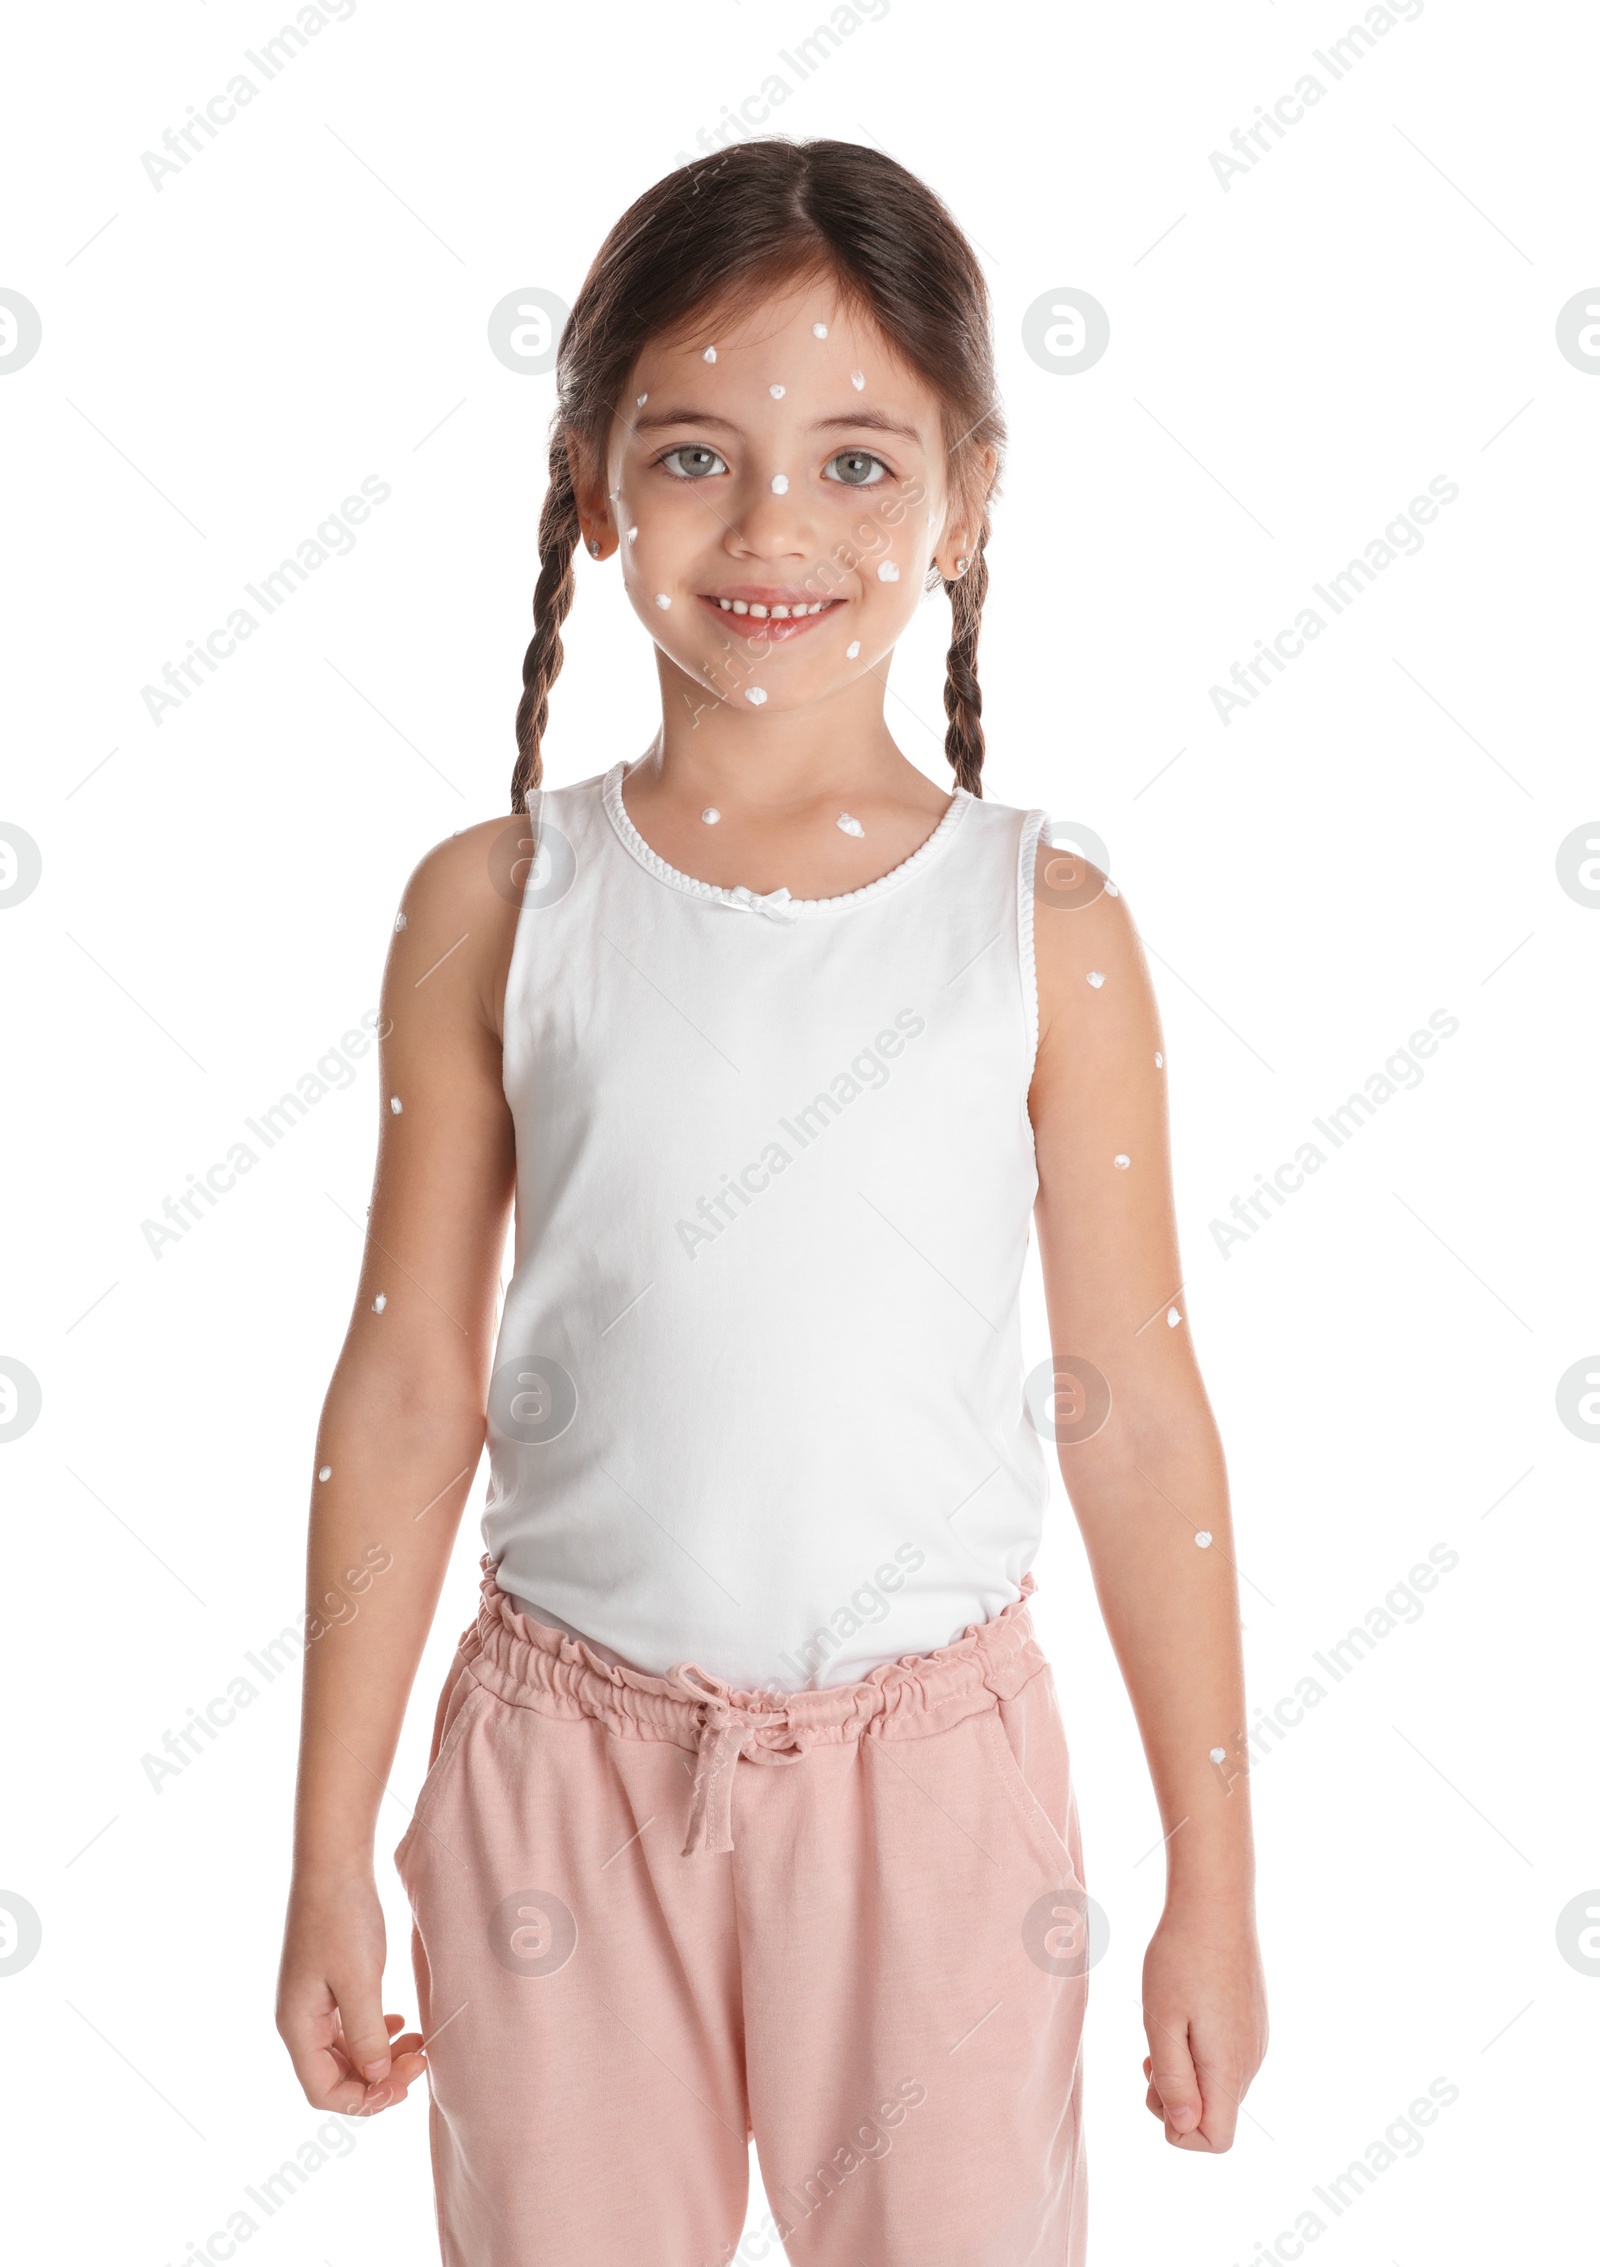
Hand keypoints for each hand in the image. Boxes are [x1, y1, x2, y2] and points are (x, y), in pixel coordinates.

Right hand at [277, 1867, 426, 2116]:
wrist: (334, 1864)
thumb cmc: (342, 1918)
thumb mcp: (360, 1980)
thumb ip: (367, 2033)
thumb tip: (375, 2078)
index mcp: (298, 2025)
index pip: (323, 2091)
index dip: (364, 2099)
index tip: (407, 2083)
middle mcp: (301, 2020)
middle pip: (335, 2076)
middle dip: (378, 2078)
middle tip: (421, 2060)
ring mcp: (313, 2002)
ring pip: (346, 2052)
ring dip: (380, 2056)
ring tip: (417, 2043)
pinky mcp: (328, 1984)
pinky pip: (350, 2026)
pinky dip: (375, 2033)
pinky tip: (399, 2021)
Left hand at [1140, 1895, 1267, 2150]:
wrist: (1215, 1903)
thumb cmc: (1180, 1959)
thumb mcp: (1162, 2021)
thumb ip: (1173, 2080)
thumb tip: (1184, 2129)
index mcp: (1229, 2067)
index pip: (1217, 2139)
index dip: (1180, 2131)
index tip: (1155, 2086)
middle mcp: (1250, 2060)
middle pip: (1216, 2115)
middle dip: (1177, 2102)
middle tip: (1148, 2060)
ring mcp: (1255, 2040)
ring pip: (1219, 2086)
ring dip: (1186, 2075)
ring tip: (1161, 2032)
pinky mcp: (1252, 2021)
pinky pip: (1225, 2060)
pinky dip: (1199, 2054)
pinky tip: (1180, 2018)